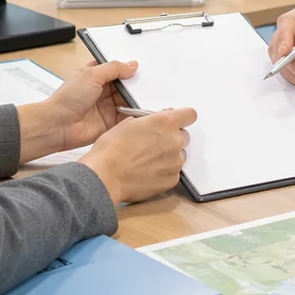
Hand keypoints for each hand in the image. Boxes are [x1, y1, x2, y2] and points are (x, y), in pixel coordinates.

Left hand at [18, 60, 137, 161]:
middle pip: (124, 85)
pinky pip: (127, 116)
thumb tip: (131, 65)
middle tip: (147, 82)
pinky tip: (143, 109)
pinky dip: (135, 113)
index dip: (127, 68)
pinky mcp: (110, 121)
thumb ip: (113, 68)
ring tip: (148, 95)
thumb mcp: (92, 74)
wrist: (59, 125)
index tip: (140, 67)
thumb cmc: (67, 98)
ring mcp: (105, 106)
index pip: (115, 68)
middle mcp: (100, 90)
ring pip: (127, 100)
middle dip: (134, 84)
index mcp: (94, 75)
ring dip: (136, 98)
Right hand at [80, 108, 197, 203]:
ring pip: (179, 155)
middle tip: (153, 144)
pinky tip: (147, 172)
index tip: (179, 121)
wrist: (105, 176)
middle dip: (171, 138)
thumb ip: (149, 121)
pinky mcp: (172, 179)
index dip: (183, 118)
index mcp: (165, 122)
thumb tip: (155, 122)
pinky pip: (173, 172)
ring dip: (168, 156)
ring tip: (147, 160)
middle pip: (184, 136)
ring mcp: (175, 161)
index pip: (189, 115)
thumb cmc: (111, 150)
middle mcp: (175, 140)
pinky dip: (164, 172)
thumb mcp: (127, 123)